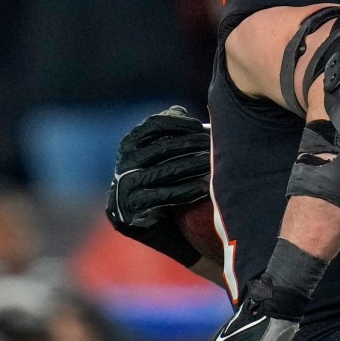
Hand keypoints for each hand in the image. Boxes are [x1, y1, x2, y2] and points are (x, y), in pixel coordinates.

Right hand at [105, 106, 209, 266]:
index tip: (202, 126)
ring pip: (166, 171)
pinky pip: (165, 196)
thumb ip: (168, 134)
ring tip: (216, 164)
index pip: (153, 126)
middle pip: (163, 148)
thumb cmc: (168, 186)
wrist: (162, 231)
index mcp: (128, 146)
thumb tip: (178, 110)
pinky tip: (206, 187)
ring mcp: (125, 188)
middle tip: (216, 146)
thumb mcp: (164, 158)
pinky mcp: (132, 210)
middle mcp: (123, 164)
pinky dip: (188, 190)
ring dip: (195, 166)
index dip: (179, 124)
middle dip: (193, 145)